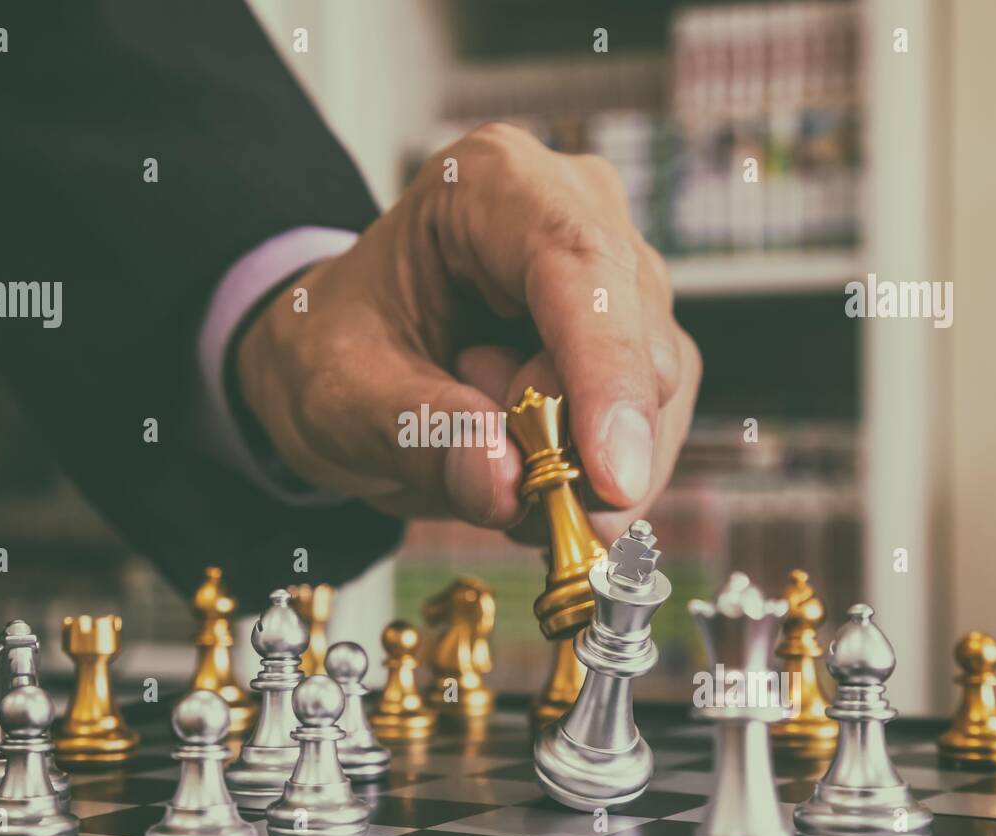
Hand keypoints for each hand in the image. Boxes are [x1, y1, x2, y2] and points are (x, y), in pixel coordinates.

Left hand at [235, 123, 699, 542]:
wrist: (346, 360)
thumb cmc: (338, 351)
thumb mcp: (342, 396)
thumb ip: (420, 435)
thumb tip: (505, 485)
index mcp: (492, 185)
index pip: (580, 263)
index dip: (606, 372)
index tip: (612, 478)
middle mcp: (578, 212)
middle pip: (633, 336)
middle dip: (582, 438)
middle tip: (500, 490)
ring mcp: (619, 279)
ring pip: (658, 391)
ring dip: (584, 464)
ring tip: (485, 465)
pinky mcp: (636, 344)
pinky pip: (655, 427)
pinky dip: (597, 478)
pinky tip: (527, 479)